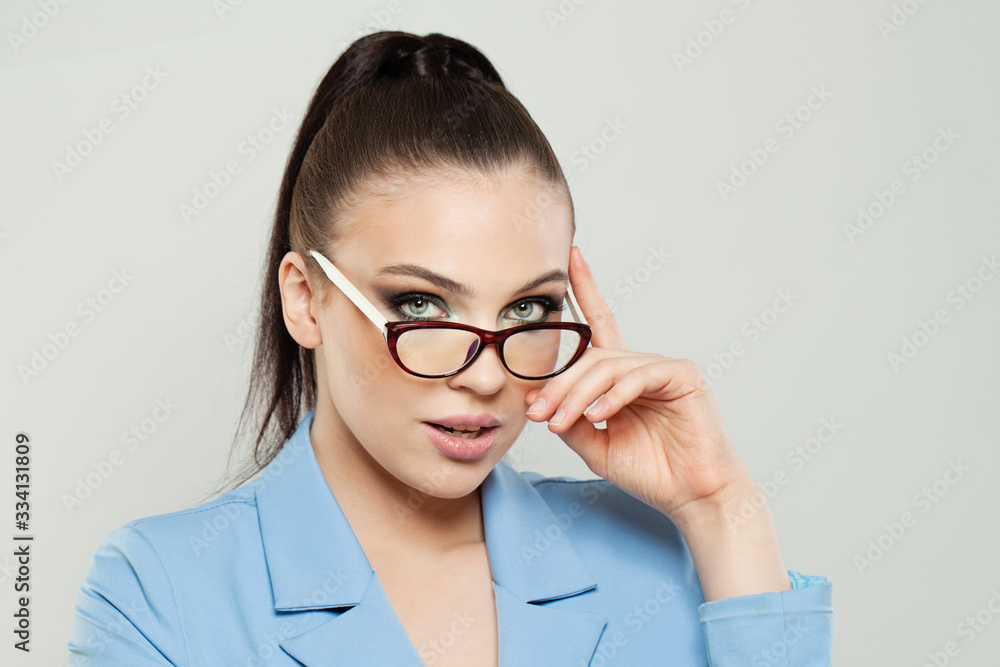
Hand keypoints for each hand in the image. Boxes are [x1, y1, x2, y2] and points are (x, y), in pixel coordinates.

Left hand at [525, 245, 756, 526]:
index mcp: (622, 377)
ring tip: (561, 422)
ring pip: (608, 367)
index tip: (570, 257)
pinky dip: (613, 396)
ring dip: (577, 395)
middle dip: (559, 384)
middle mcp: (642, 366)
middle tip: (538, 414)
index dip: (586, 288)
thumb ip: (568, 417)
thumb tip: (533, 396)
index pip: (601, 323)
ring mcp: (664, 369)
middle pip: (591, 357)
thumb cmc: (650, 471)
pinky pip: (638, 377)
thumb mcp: (594, 445)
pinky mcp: (684, 377)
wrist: (690, 497)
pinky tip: (599, 416)